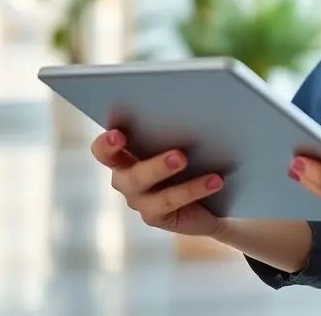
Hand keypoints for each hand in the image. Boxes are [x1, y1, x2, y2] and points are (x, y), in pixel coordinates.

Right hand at [90, 129, 224, 236]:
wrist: (209, 198)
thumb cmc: (191, 157)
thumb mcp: (182, 139)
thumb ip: (175, 125)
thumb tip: (193, 106)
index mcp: (125, 154)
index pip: (104, 150)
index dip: (107, 144)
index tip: (119, 134)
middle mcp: (126, 178)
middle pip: (127, 173)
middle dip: (150, 163)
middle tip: (178, 154)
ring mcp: (139, 199)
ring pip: (146, 186)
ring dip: (165, 170)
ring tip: (186, 160)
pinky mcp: (155, 215)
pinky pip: (171, 201)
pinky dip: (194, 189)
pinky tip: (215, 180)